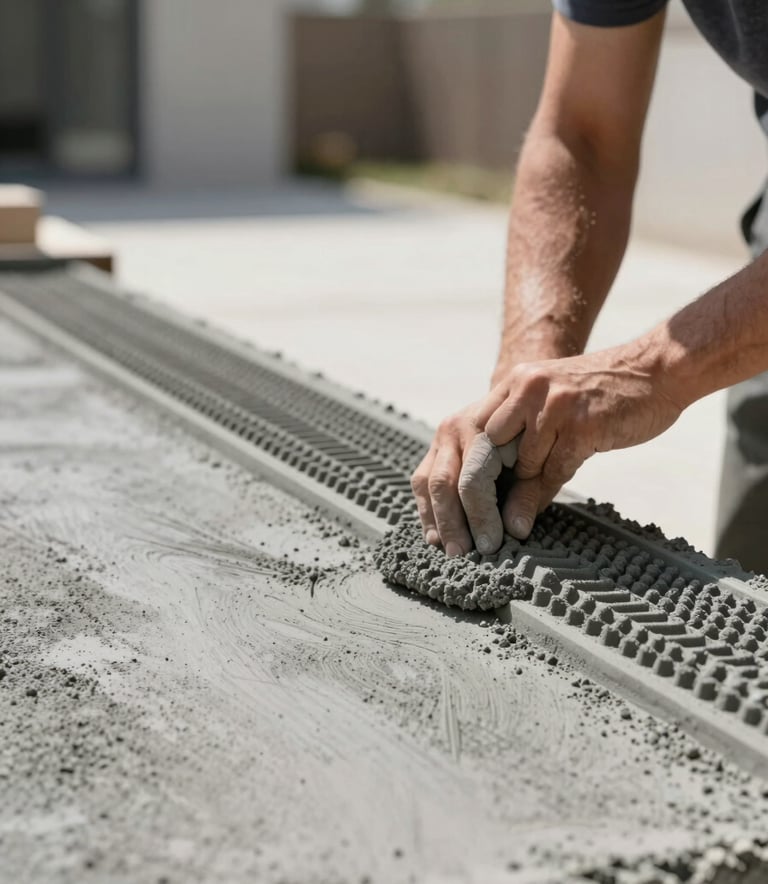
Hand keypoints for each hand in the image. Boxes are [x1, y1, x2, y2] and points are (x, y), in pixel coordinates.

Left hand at [412, 343, 681, 554]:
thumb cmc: (600, 400)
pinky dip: (534, 501)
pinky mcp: (577, 421)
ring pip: (508, 467)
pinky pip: (548, 470)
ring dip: (499, 508)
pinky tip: (523, 525)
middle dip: (462, 510)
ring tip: (492, 540)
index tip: (439, 530)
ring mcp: (547, 403)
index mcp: (506, 389)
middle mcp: (519, 390)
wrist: (654, 368)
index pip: (453, 442)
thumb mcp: (548, 418)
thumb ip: (517, 451)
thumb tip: (496, 513)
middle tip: (460, 548)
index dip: (440, 489)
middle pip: (471, 458)